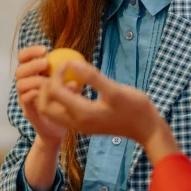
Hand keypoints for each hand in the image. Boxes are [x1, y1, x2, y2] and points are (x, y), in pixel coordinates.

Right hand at [15, 45, 66, 149]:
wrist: (60, 127)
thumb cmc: (65, 102)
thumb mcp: (69, 85)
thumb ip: (69, 74)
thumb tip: (76, 62)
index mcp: (32, 74)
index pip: (23, 58)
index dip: (30, 52)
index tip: (45, 49)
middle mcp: (25, 85)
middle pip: (19, 70)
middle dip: (32, 64)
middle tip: (46, 62)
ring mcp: (24, 98)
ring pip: (20, 84)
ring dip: (34, 79)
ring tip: (48, 78)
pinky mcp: (27, 110)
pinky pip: (25, 99)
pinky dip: (34, 93)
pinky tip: (46, 91)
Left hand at [37, 60, 169, 150]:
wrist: (146, 129)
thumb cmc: (135, 108)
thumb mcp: (115, 90)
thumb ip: (92, 77)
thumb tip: (71, 62)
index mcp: (82, 114)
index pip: (53, 92)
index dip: (56, 73)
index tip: (67, 62)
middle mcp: (76, 123)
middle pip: (44, 105)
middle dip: (45, 86)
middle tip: (56, 71)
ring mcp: (79, 126)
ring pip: (51, 111)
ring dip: (51, 94)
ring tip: (64, 77)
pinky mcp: (83, 124)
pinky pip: (61, 112)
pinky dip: (60, 99)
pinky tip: (75, 85)